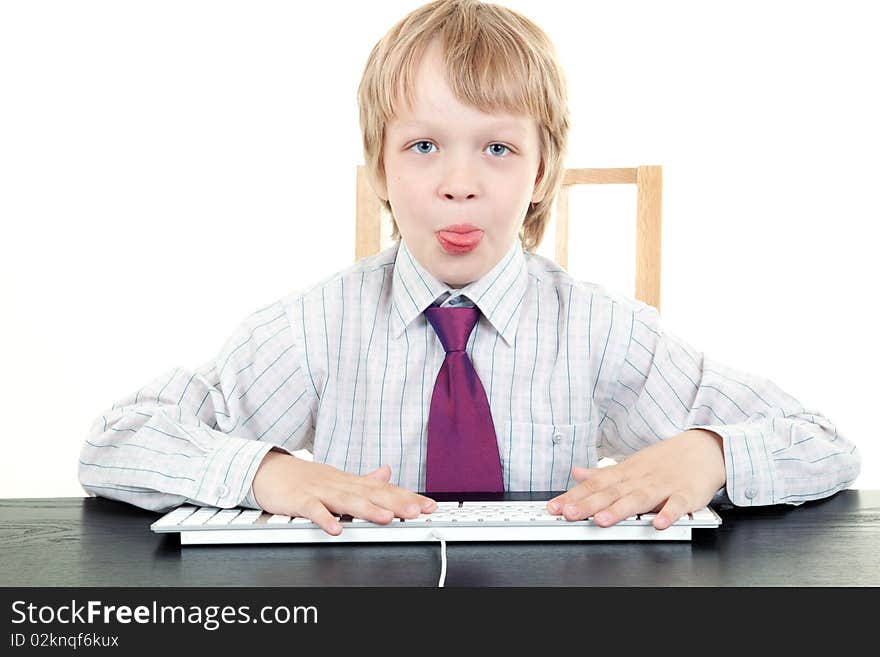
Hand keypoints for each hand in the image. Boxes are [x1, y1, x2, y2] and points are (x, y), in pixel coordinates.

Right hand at [251, 451, 436, 534]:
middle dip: (396, 503)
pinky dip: (324, 519)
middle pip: (371, 494)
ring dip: (368, 510)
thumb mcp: (339, 478)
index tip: (429, 505)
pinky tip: (335, 529)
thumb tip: (388, 472)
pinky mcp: (300, 500)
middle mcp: (340, 484)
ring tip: (387, 518)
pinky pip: (313, 510)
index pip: (385, 489)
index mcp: (351, 482)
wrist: (269, 470)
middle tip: (418, 511)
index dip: (407, 497)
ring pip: (347, 501)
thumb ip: (365, 479)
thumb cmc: (305, 478)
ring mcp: (320, 491)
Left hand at [547, 429, 725, 529]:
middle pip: (611, 493)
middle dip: (589, 504)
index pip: (595, 485)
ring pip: (639, 498)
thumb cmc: (665, 460)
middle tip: (569, 513)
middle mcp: (640, 479)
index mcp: (626, 473)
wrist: (703, 448)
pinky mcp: (686, 494)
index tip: (555, 507)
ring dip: (620, 509)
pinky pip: (677, 505)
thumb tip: (576, 473)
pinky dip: (668, 514)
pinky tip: (658, 524)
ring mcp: (663, 486)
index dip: (574, 496)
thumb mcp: (630, 464)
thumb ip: (602, 473)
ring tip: (602, 520)